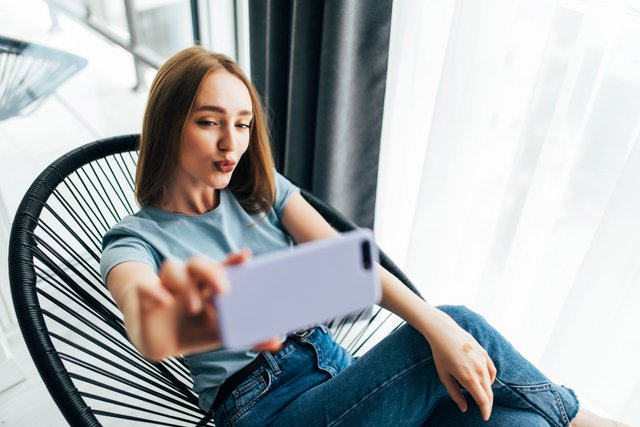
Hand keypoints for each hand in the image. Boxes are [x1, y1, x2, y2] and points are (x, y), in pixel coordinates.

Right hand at [127, 250, 281, 360]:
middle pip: (198, 263)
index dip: (233, 260)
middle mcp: (188, 281)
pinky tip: (163, 302)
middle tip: (224, 289)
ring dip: (186, 285)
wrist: (158, 341)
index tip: (246, 257)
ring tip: (197, 307)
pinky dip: (154, 292)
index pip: (221, 267)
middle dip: (211, 271)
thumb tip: (277, 341)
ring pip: (173, 268)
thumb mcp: (220, 334)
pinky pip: (146, 287)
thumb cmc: (194, 329)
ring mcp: (166, 287)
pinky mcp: (146, 296)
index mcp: (207, 286)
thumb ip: (248, 336)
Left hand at [427, 310, 496, 420]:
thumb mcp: (444, 376)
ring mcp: (483, 361)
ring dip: (488, 391)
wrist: (443, 331)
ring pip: (491, 382)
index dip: (485, 411)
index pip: (483, 400)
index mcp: (468, 378)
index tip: (484, 418)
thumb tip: (464, 408)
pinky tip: (484, 381)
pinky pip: (492, 370)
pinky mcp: (484, 353)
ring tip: (481, 395)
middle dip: (487, 404)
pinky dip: (490, 378)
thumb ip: (455, 394)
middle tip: (483, 410)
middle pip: (489, 393)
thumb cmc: (440, 354)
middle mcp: (479, 370)